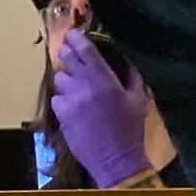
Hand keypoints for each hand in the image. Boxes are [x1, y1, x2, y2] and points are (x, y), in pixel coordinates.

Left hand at [51, 27, 155, 188]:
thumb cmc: (131, 130)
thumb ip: (131, 75)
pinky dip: (64, 101)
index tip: (73, 34)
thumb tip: (125, 57)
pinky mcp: (61, 114)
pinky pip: (57, 98)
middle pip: (65, 56)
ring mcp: (70, 99)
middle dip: (69, 55)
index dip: (76, 36)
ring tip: (79, 91)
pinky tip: (75, 110)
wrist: (117, 161)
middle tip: (75, 61)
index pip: (84, 47)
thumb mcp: (138, 100)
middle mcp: (84, 85)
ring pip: (59, 77)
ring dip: (67, 81)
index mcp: (104, 78)